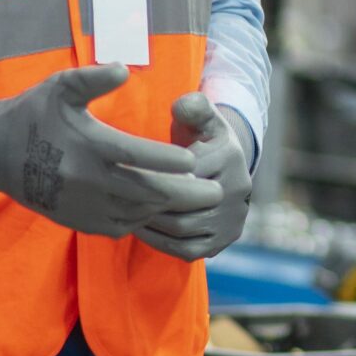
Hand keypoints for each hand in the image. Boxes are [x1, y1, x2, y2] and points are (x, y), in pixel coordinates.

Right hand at [0, 65, 222, 237]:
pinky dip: (147, 219)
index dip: (169, 160)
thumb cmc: (32, 113)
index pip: (136, 156)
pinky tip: (164, 208)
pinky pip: (123, 226)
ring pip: (139, 213)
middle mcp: (87, 181)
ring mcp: (84, 206)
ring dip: (170, 209)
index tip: (194, 160)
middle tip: (217, 192)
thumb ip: (93, 77)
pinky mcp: (81, 222)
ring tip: (200, 202)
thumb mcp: (60, 86)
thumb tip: (123, 67)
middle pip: (147, 192)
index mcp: (87, 146)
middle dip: (185, 194)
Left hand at [136, 94, 252, 261]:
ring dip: (150, 222)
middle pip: (183, 201)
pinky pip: (187, 249)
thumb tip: (182, 106)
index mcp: (229, 155)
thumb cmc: (201, 139)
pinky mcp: (223, 241)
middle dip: (148, 199)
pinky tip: (141, 229)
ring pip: (182, 228)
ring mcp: (232, 219)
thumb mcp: (200, 117)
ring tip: (125, 210)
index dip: (151, 172)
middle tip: (118, 194)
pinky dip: (160, 242)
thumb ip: (192, 107)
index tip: (125, 169)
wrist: (224, 168)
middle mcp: (237, 189)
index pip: (183, 169)